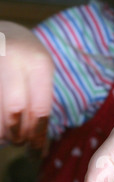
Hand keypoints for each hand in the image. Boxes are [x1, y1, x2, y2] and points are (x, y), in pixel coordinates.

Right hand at [0, 22, 53, 148]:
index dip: (37, 134)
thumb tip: (39, 149)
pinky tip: (0, 130)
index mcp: (38, 62)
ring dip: (1, 131)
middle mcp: (13, 58)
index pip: (40, 109)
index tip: (35, 149)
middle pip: (15, 110)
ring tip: (5, 136)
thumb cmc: (25, 59)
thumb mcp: (40, 74)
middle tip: (18, 142)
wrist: (4, 33)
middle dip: (17, 134)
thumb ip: (40, 104)